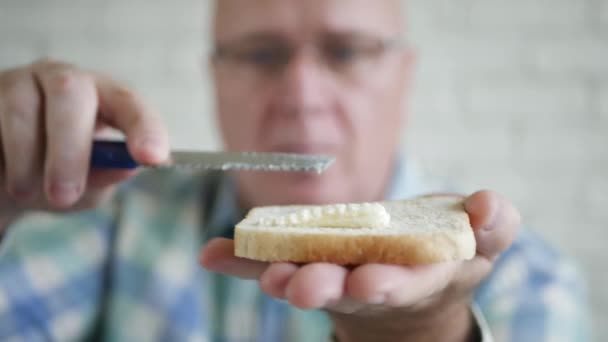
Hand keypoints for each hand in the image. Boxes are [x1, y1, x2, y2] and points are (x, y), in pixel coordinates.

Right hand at [0, 59, 168, 226]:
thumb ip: (107, 174)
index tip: (152, 158)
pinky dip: (0, 156)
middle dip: (69, 150)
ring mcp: (21, 81)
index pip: (131, 103)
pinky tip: (3, 174)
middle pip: (71, 93)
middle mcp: (66, 81)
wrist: (5, 182)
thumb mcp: (89, 185)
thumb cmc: (57, 178)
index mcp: (104, 99)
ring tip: (24, 192)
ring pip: (22, 109)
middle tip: (64, 195)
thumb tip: (128, 165)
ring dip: (25, 159)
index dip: (144, 127)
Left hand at [200, 190, 520, 341]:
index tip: (369, 283)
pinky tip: (213, 253)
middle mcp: (365, 284)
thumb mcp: (480, 242)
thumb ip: (492, 225)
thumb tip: (488, 204)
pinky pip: (271, 261)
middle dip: (323, 288)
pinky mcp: (305, 261)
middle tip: (302, 287)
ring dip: (281, 276)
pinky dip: (243, 260)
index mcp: (410, 280)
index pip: (397, 286)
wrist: (412, 274)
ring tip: (263, 272)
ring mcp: (332, 274)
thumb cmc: (449, 253)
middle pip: (341, 290)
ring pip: (303, 278)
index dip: (384, 285)